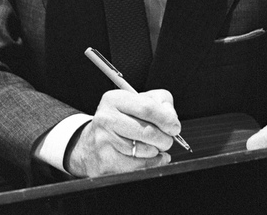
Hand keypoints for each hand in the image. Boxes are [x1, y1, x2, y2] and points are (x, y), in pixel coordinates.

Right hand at [66, 89, 180, 176]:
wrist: (91, 144)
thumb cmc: (122, 120)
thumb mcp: (138, 102)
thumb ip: (160, 102)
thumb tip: (171, 118)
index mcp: (114, 99)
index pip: (147, 108)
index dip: (166, 119)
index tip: (175, 127)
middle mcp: (105, 118)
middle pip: (147, 132)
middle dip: (165, 138)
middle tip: (167, 140)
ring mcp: (103, 141)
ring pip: (144, 150)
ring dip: (156, 151)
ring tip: (153, 146)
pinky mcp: (105, 162)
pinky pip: (138, 166)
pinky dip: (152, 163)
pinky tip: (152, 158)